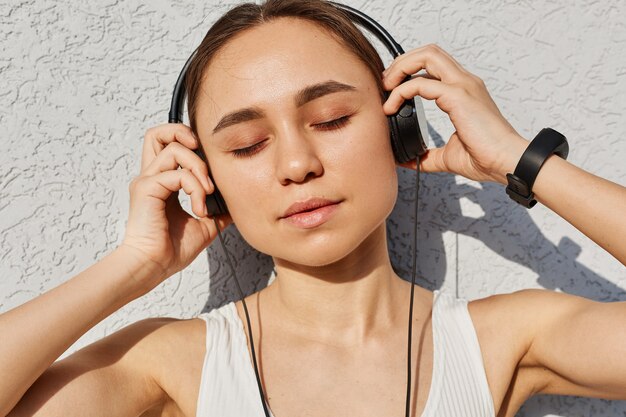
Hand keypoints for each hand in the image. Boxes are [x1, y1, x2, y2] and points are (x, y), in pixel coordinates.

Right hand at [120, 123, 231, 289]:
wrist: (153, 267)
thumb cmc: (172, 250)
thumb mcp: (205, 225)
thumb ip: (216, 209)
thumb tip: (237, 202)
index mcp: (162, 183)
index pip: (169, 146)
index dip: (189, 143)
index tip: (211, 163)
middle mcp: (151, 177)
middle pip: (157, 134)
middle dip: (184, 134)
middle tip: (203, 155)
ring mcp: (147, 181)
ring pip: (172, 148)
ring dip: (198, 166)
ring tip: (207, 191)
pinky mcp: (146, 189)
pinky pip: (178, 175)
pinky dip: (195, 188)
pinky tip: (200, 208)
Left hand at [382, 44, 527, 183]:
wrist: (506, 161)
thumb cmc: (485, 157)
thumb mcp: (448, 156)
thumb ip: (428, 156)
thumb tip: (409, 161)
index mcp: (463, 91)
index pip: (433, 65)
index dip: (409, 70)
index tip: (391, 88)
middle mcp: (464, 82)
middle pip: (429, 51)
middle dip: (402, 62)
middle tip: (385, 83)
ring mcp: (462, 86)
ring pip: (426, 56)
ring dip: (400, 68)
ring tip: (386, 88)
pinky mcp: (457, 96)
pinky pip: (420, 83)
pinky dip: (401, 91)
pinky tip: (391, 107)